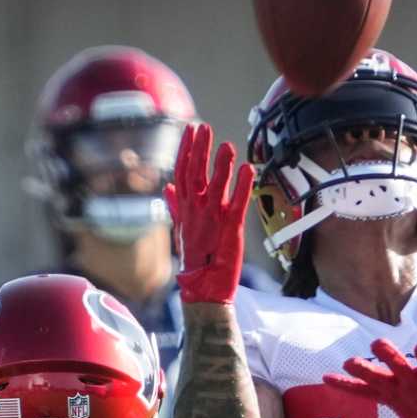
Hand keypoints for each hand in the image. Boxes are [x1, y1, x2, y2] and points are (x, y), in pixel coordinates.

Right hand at [166, 122, 253, 305]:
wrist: (205, 289)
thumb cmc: (196, 257)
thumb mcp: (184, 227)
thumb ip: (176, 205)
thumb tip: (168, 187)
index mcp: (185, 209)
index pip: (182, 173)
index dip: (187, 150)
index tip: (191, 130)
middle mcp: (196, 211)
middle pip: (195, 175)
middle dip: (200, 150)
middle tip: (205, 128)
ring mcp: (213, 220)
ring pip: (215, 188)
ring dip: (221, 166)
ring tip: (227, 145)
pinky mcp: (231, 230)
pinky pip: (237, 205)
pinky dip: (243, 187)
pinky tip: (248, 170)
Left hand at [324, 330, 416, 417]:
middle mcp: (413, 386)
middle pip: (400, 370)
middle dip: (390, 358)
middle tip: (379, 345)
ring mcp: (396, 394)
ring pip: (377, 382)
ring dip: (362, 372)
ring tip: (347, 362)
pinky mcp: (385, 399)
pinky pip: (362, 393)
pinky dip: (344, 386)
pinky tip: (325, 378)